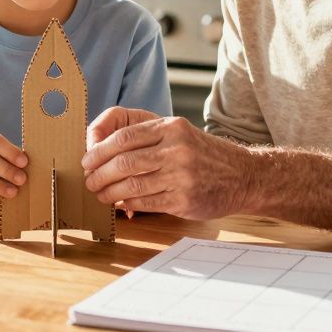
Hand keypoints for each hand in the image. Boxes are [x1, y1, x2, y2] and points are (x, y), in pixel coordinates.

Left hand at [82, 109, 255, 219]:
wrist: (243, 175)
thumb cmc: (203, 154)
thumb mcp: (178, 132)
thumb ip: (145, 136)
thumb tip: (102, 148)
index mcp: (170, 127)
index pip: (123, 137)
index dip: (98, 151)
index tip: (87, 161)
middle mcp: (176, 149)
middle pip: (123, 162)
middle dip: (99, 174)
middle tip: (89, 181)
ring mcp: (181, 176)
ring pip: (131, 185)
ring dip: (109, 192)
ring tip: (101, 195)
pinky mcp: (184, 199)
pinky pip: (146, 202)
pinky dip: (128, 204)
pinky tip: (121, 204)